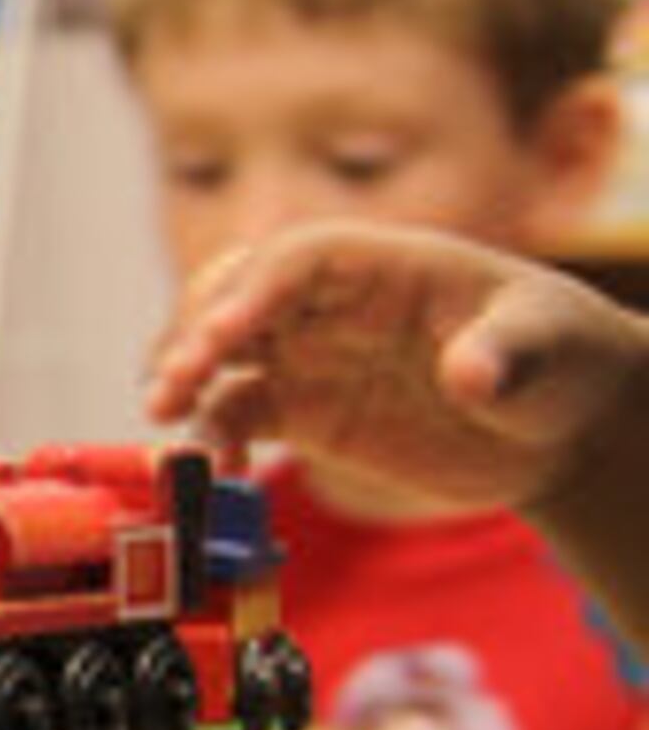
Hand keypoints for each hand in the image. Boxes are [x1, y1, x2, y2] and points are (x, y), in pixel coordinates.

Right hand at [146, 223, 645, 513]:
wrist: (560, 426)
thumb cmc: (563, 358)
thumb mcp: (550, 345)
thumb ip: (508, 354)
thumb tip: (469, 375)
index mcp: (387, 264)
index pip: (300, 259)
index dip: (254, 291)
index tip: (223, 335)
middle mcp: (332, 304)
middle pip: (235, 295)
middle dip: (193, 331)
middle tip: (172, 384)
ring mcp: (310, 355)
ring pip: (220, 354)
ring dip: (182, 381)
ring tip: (166, 421)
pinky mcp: (303, 410)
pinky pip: (236, 416)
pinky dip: (212, 438)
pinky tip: (214, 471)